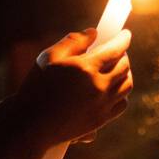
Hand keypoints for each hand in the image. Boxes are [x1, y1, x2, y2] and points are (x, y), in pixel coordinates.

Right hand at [15, 28, 132, 149]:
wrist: (31, 125)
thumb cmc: (37, 88)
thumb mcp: (49, 57)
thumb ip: (73, 41)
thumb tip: (94, 33)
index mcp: (86, 68)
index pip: (115, 49)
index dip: (123, 39)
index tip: (125, 34)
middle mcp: (99, 87)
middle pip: (124, 67)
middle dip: (124, 55)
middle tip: (118, 50)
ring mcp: (102, 105)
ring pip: (127, 85)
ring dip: (125, 73)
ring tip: (117, 68)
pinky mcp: (101, 120)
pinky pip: (121, 104)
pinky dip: (121, 93)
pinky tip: (113, 89)